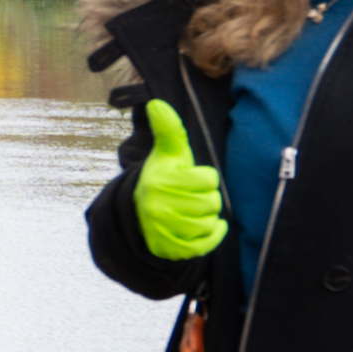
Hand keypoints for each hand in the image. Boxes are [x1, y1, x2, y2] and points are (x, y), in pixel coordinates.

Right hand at [134, 100, 227, 260]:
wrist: (139, 213)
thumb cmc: (163, 177)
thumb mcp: (167, 154)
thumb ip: (168, 130)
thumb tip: (157, 104)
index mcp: (161, 180)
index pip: (209, 180)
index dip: (205, 179)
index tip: (191, 179)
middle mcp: (158, 205)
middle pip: (211, 203)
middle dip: (207, 199)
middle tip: (192, 197)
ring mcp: (163, 229)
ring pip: (209, 223)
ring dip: (208, 217)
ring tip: (194, 211)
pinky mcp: (169, 248)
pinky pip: (204, 245)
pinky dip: (213, 236)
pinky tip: (211, 227)